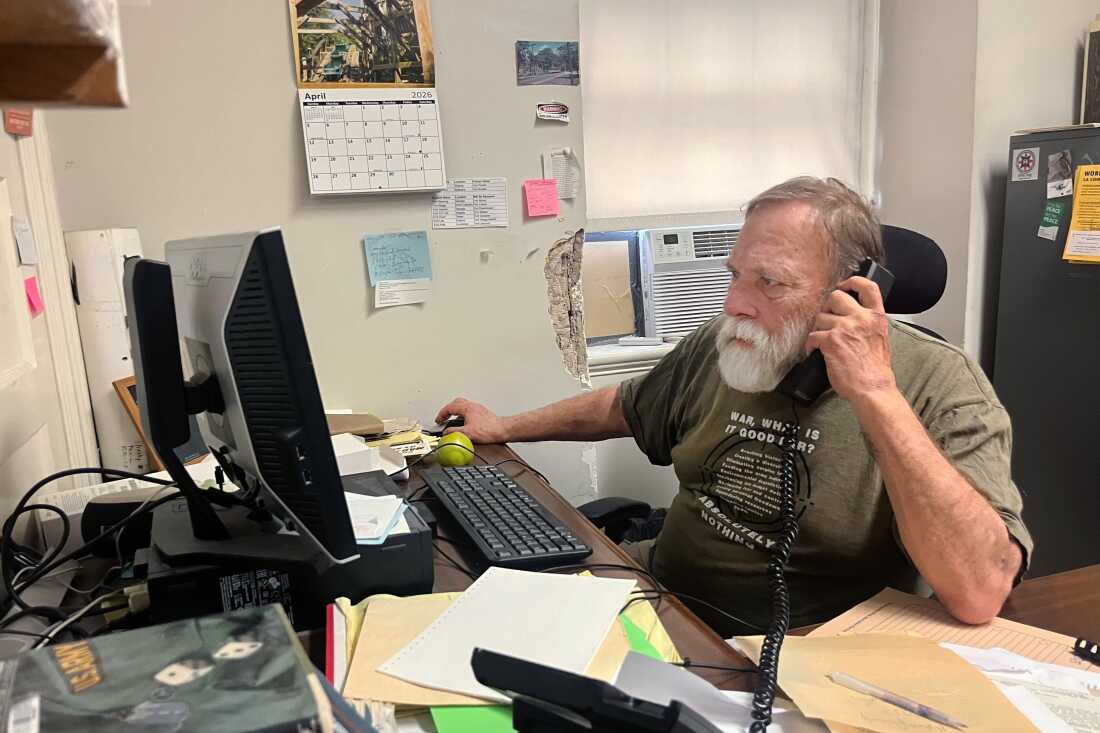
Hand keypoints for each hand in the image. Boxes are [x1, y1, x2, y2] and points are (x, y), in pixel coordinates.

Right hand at [434, 397, 508, 443]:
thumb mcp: (467, 433)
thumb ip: (454, 432)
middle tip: (444, 417)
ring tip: (452, 419)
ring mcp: (478, 409)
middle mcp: (473, 406)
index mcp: (467, 408)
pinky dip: (463, 415)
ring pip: (463, 405)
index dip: (441, 414)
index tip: (438, 420)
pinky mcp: (482, 414)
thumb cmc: (489, 430)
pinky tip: (464, 423)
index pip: (450, 407)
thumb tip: (446, 432)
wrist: (502, 430)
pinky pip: (469, 410)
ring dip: (456, 411)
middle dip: (448, 409)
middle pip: (456, 402)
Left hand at [803, 276, 895, 402]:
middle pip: (836, 296)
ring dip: (819, 329)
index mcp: (876, 317)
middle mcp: (861, 318)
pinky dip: (810, 344)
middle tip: (828, 319)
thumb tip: (852, 316)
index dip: (852, 282)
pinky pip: (812, 335)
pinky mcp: (831, 341)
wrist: (873, 387)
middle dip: (828, 307)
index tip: (843, 287)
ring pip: (821, 317)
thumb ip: (868, 323)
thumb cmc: (875, 369)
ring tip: (823, 340)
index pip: (867, 287)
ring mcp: (845, 328)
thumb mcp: (880, 338)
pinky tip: (814, 350)